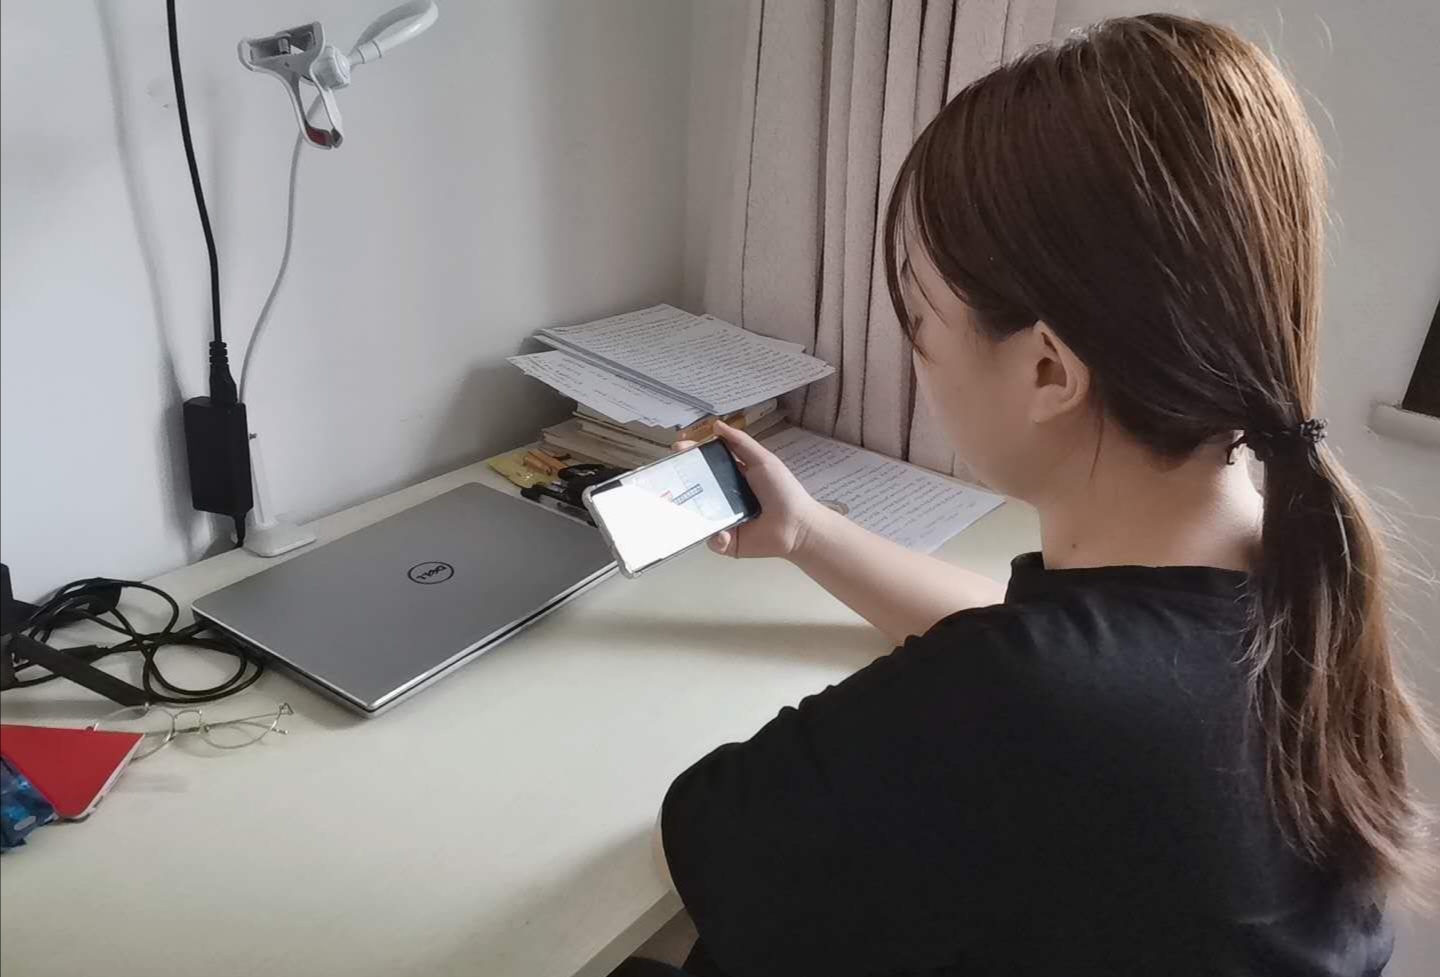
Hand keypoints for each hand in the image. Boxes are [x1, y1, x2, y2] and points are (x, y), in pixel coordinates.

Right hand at [674, 421, 826, 559]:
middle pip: (696, 488)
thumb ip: (741, 442)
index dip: (691, 455)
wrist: (797, 526)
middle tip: (669, 476)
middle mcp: (724, 497)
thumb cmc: (783, 491)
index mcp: (732, 476)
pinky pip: (711, 539)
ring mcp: (723, 520)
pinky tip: (725, 532)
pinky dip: (716, 537)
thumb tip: (716, 425)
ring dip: (691, 512)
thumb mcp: (763, 460)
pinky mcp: (727, 541)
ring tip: (686, 507)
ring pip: (697, 516)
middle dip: (680, 482)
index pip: (706, 463)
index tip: (678, 448)